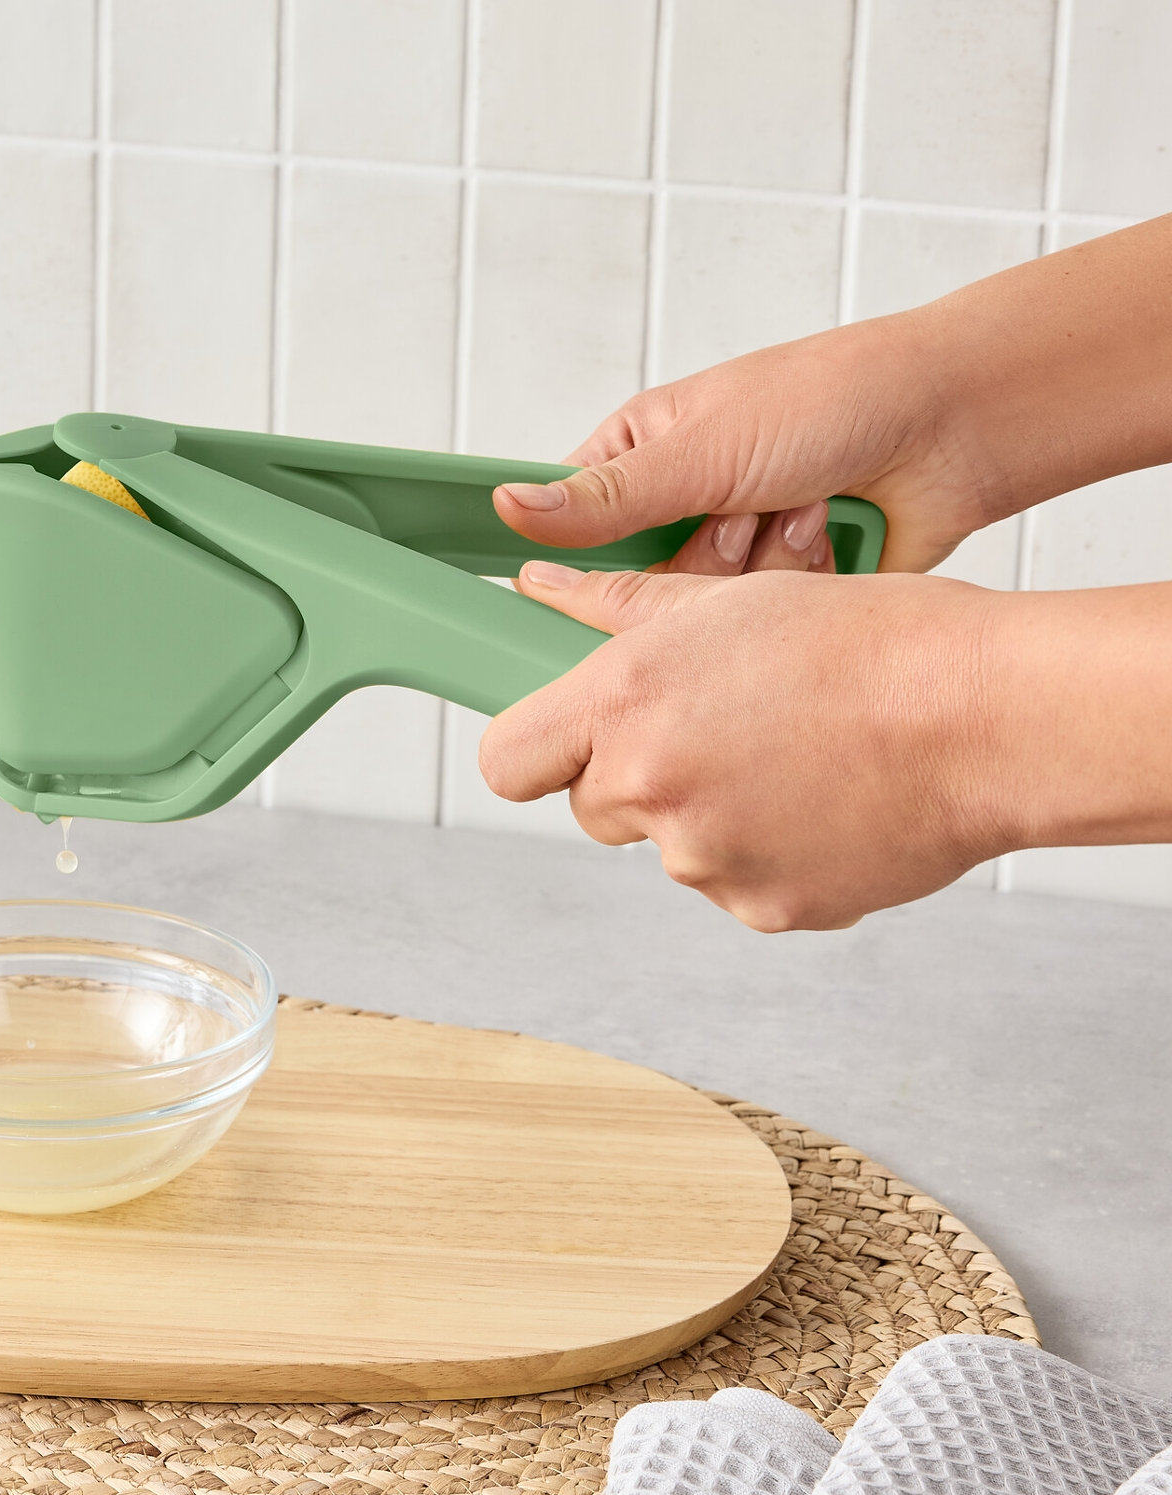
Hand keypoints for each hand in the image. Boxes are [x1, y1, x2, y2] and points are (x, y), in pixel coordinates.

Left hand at [480, 563, 1007, 930]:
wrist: (987, 718)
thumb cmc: (872, 643)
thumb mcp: (731, 599)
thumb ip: (617, 608)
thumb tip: (539, 585)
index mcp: (625, 703)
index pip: (506, 763)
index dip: (534, 751)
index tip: (563, 742)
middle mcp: (650, 788)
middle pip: (594, 807)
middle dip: (638, 777)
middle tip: (722, 729)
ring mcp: (705, 861)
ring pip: (673, 847)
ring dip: (711, 815)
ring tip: (797, 757)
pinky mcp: (763, 910)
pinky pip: (737, 884)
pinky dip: (770, 854)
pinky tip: (828, 801)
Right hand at [488, 217, 1171, 578]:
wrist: (956, 428)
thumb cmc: (835, 401)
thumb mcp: (702, 448)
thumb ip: (603, 499)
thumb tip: (507, 507)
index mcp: (640, 456)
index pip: (567, 528)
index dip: (570, 563)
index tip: (572, 586)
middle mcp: (678, 508)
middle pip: (633, 590)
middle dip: (698, 561)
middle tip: (739, 516)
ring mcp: (731, 555)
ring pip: (697, 618)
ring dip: (757, 568)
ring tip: (802, 511)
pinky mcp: (781, 596)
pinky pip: (756, 630)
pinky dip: (797, 588)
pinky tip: (829, 538)